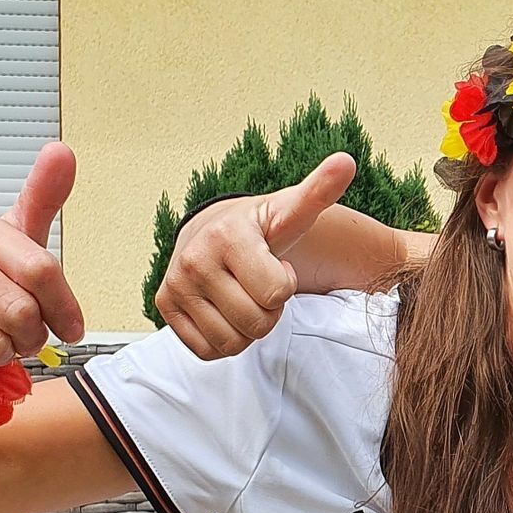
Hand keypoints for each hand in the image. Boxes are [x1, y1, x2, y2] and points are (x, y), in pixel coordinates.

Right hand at [155, 152, 356, 359]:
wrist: (211, 231)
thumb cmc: (258, 228)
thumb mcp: (289, 211)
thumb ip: (318, 192)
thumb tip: (347, 161)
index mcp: (228, 235)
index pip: (276, 295)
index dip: (285, 285)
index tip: (275, 264)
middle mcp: (195, 260)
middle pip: (256, 323)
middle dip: (268, 311)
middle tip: (259, 285)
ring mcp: (176, 285)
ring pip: (232, 343)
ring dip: (247, 329)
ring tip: (243, 296)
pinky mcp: (165, 307)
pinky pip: (207, 351)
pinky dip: (223, 340)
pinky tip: (224, 311)